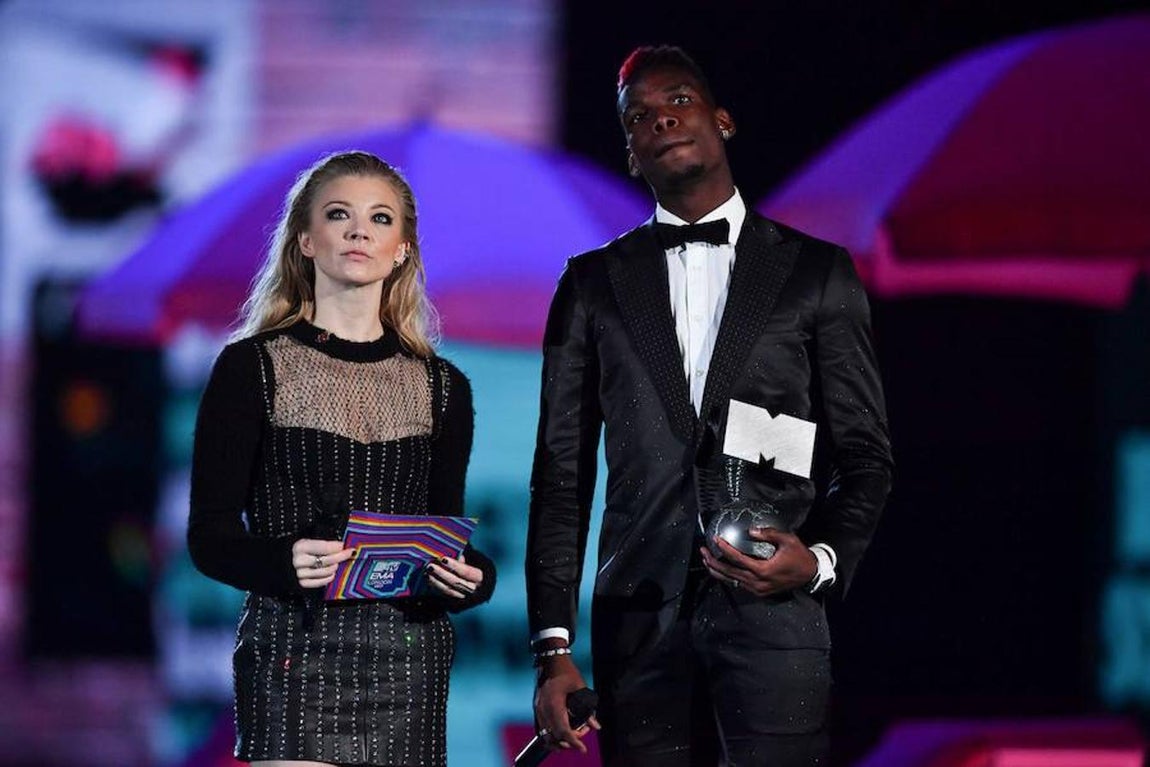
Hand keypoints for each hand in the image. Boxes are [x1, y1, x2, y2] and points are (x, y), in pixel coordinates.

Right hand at [292, 538, 354, 588]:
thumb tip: (342, 545)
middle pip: (328, 560)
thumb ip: (323, 542)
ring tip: (336, 562)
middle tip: (349, 553)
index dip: (337, 547)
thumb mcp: (308, 540)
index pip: (325, 547)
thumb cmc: (300, 550)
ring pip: (327, 571)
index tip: (344, 545)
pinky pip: (323, 581)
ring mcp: (300, 573)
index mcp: (300, 546)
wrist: (283, 562)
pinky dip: (330, 577)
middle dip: (341, 556)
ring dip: (335, 566)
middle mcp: (299, 560)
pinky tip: (331, 572)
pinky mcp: (303, 583)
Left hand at [426, 555, 483, 598]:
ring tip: (427, 573)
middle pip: (456, 582)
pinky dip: (437, 588)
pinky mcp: (458, 602)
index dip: (455, 565)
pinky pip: (446, 596)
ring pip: (449, 591)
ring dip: (436, 582)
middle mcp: (473, 590)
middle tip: (430, 566)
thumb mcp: (476, 565)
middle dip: (442, 574)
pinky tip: (430, 581)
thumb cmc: (478, 573)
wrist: (482, 589)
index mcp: (480, 578)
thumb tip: (455, 556)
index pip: (466, 572)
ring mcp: (465, 597)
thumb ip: (464, 561)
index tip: (443, 559)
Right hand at [533, 655, 599, 752]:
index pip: (563, 731)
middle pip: (554, 736)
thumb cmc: (566, 671)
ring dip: (559, 740)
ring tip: (574, 734)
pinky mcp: (537, 709)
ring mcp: (538, 710)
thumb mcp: (580, 687)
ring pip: (545, 736)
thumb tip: (596, 725)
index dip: (574, 742)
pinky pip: (541, 729)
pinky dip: (551, 736)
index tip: (583, 749)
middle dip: (569, 741)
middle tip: (584, 732)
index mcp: (554, 704)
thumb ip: (588, 709)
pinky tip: (562, 735)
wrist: (550, 660)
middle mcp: (543, 709)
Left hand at [700, 527, 816, 597]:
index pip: (738, 559)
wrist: (810, 574)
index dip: (725, 549)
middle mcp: (758, 582)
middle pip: (730, 573)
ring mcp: (758, 589)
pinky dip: (728, 578)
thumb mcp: (787, 540)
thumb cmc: (800, 556)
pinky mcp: (760, 592)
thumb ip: (768, 534)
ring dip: (718, 571)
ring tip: (706, 561)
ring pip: (732, 581)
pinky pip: (739, 585)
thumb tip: (750, 531)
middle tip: (703, 552)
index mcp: (763, 570)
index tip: (716, 539)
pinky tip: (720, 570)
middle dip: (714, 562)